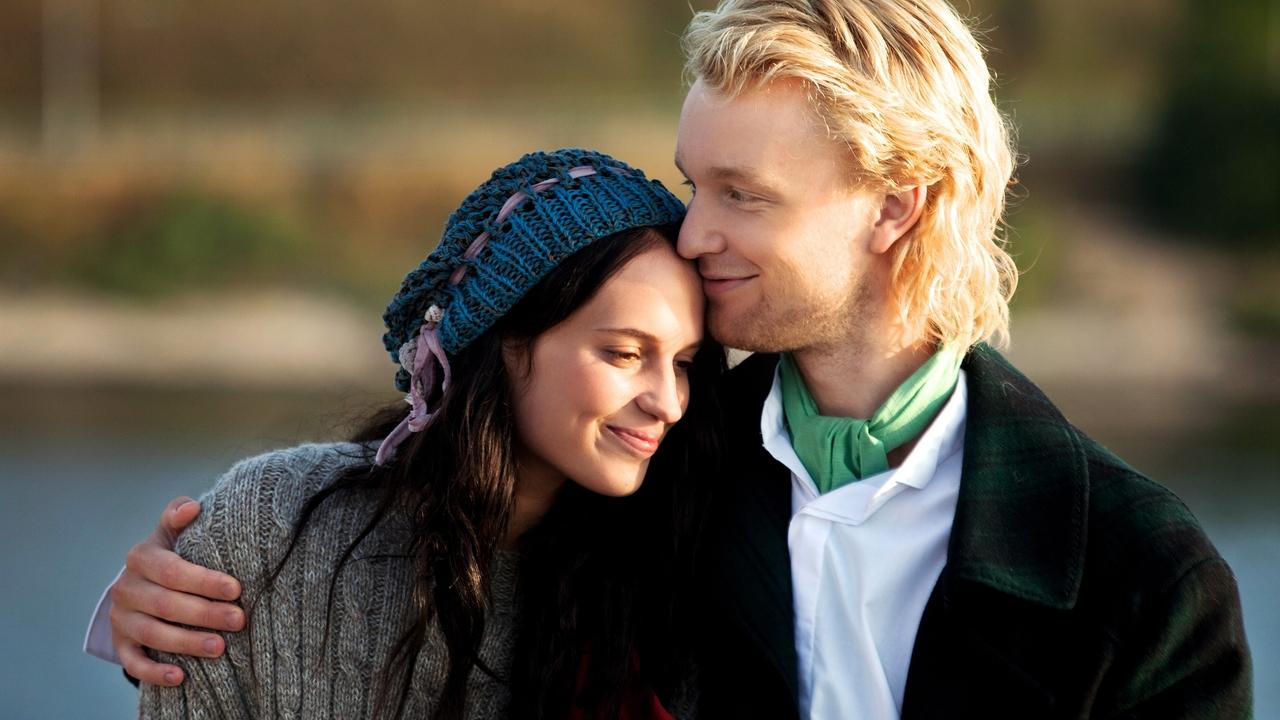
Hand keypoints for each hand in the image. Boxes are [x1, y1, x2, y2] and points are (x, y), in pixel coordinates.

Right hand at [109, 496, 244, 685]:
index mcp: (141, 557)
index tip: (236, 588)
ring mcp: (121, 618)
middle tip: (239, 619)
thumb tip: (193, 506)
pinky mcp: (121, 644)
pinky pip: (134, 661)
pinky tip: (181, 677)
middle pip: (166, 604)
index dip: (204, 581)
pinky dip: (155, 671)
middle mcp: (126, 588)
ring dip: (187, 643)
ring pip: (152, 634)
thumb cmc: (171, 555)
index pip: (173, 570)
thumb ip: (178, 515)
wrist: (142, 584)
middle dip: (205, 613)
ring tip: (220, 647)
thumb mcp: (172, 532)